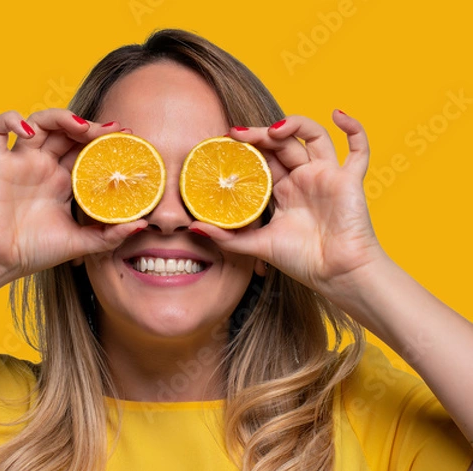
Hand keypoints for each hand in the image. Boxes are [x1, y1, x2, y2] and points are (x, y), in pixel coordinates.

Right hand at [0, 109, 144, 280]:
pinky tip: (27, 130)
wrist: (0, 262)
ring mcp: (20, 162)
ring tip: (81, 127)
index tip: (128, 136)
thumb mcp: (81, 243)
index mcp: (63, 181)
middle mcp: (43, 166)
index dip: (105, 140)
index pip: (86, 150)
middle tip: (111, 131)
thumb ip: (110, 235)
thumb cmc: (36, 252)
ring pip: (38, 122)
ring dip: (60, 117)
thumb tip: (142, 224)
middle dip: (90, 126)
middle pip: (67, 132)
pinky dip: (9, 120)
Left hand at [192, 112, 384, 299]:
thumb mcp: (257, 245)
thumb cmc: (301, 261)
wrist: (334, 274)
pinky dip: (354, 128)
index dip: (246, 148)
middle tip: (237, 134)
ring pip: (313, 137)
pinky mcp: (349, 180)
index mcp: (283, 191)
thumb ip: (227, 237)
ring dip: (294, 125)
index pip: (263, 160)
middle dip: (260, 135)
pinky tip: (338, 114)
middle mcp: (303, 179)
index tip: (224, 142)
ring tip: (272, 130)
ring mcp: (326, 176)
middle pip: (283, 144)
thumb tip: (193, 228)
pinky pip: (358, 149)